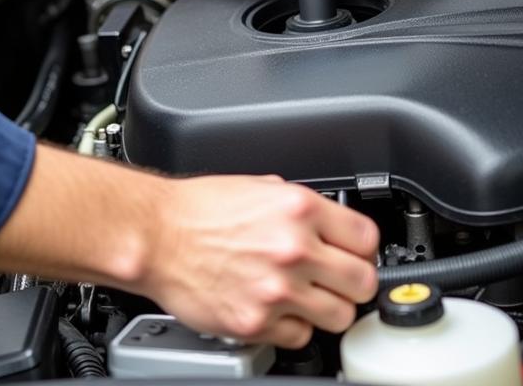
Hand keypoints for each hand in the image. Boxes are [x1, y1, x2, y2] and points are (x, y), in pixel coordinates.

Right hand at [142, 175, 378, 348]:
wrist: (155, 236)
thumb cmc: (197, 209)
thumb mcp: (258, 185)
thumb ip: (299, 206)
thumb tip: (329, 222)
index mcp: (298, 208)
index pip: (367, 238)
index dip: (363, 247)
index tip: (356, 252)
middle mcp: (294, 249)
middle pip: (364, 282)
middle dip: (353, 281)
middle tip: (337, 278)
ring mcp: (277, 290)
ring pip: (340, 317)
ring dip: (328, 308)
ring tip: (306, 296)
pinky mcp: (258, 323)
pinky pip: (300, 337)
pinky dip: (292, 326)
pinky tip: (276, 307)